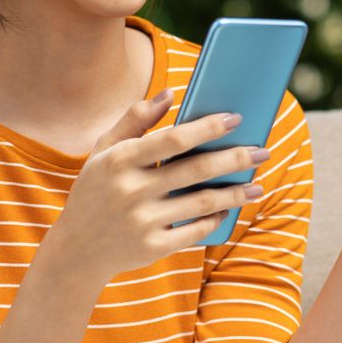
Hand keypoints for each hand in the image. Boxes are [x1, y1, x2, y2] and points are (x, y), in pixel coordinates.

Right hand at [47, 88, 272, 278]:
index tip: (236, 118)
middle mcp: (131, 190)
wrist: (77, 250)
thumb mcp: (103, 151)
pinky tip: (228, 209)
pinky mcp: (153, 248)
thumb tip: (171, 93)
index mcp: (119, 160)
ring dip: (236, 193)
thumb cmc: (96, 190)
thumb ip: (135, 119)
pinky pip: (195, 231)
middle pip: (197, 170)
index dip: (208, 127)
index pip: (173, 139)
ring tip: (257, 185)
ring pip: (203, 202)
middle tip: (263, 151)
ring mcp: (142, 221)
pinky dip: (216, 218)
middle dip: (235, 159)